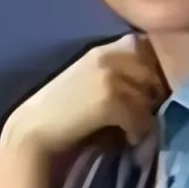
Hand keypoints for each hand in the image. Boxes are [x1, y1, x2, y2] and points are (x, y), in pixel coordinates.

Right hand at [7, 34, 165, 152]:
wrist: (33, 130)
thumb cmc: (61, 110)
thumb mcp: (89, 80)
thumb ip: (118, 73)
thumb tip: (156, 85)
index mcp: (103, 49)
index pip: (147, 48)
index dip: (155, 70)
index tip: (151, 91)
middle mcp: (109, 56)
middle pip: (155, 73)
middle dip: (154, 95)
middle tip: (144, 114)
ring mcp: (110, 76)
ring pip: (151, 97)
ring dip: (147, 116)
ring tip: (134, 128)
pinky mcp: (110, 99)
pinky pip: (141, 117)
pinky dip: (138, 132)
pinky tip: (127, 139)